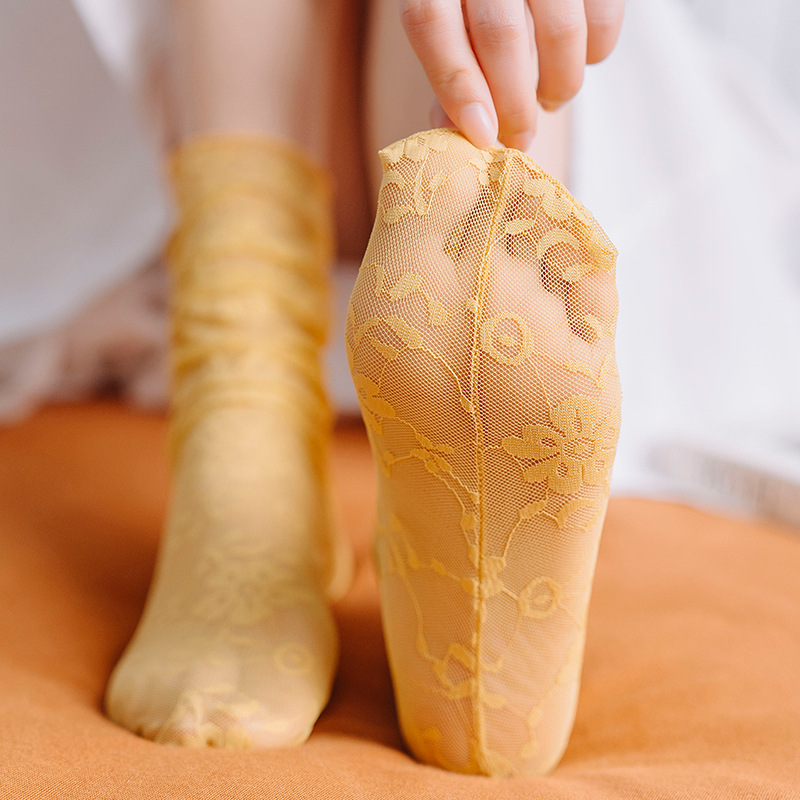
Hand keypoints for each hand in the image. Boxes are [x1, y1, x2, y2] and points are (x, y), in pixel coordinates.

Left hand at [399, 0, 623, 150]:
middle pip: (499, 36)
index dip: (457, 87)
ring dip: (558, 85)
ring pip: (559, 30)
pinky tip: (578, 61)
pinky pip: (602, 15)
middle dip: (513, 105)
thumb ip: (451, 67)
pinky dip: (594, 53)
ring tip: (548, 101)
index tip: (483, 135)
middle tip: (519, 139)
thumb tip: (456, 132)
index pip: (431, 24)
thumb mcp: (451, 15)